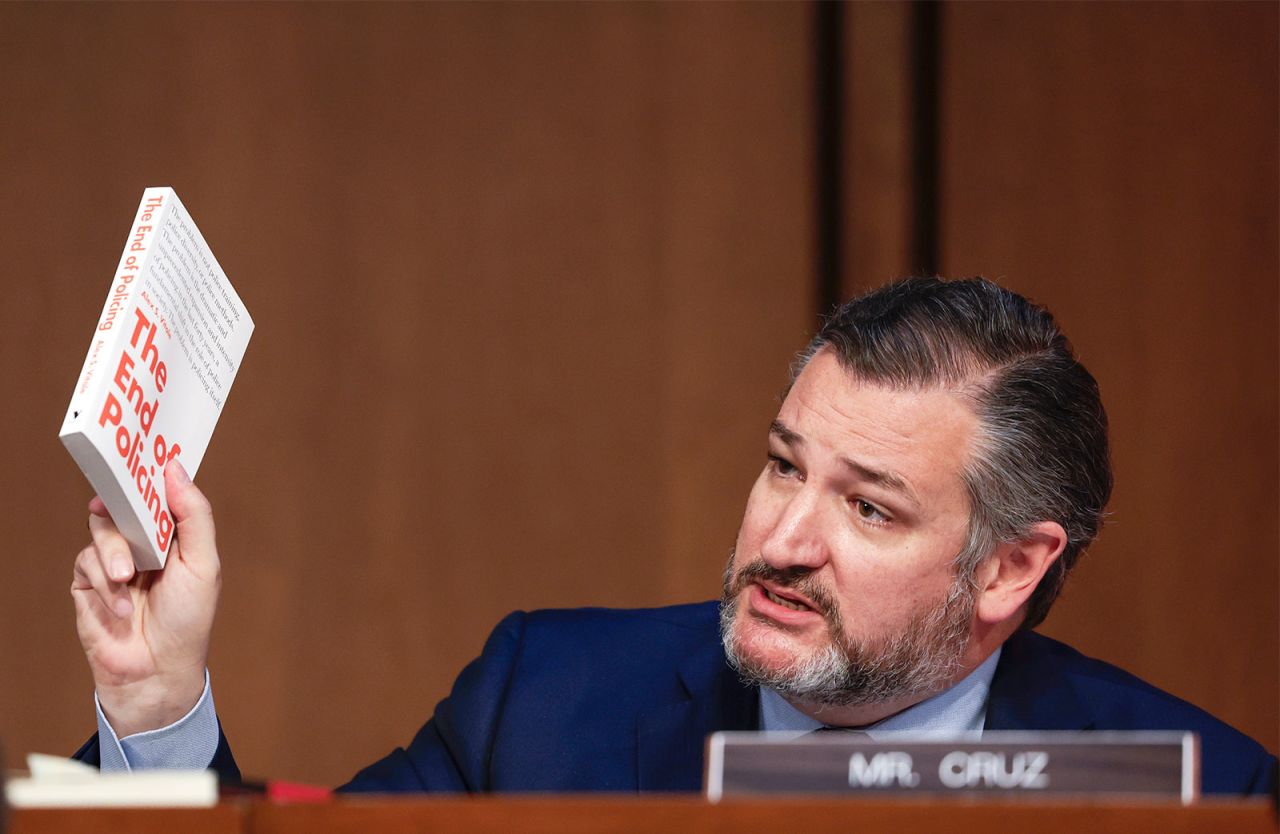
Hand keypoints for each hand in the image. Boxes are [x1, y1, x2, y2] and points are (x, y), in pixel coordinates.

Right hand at [71, 460, 220, 736]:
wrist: (155, 671)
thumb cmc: (188, 620)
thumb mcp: (203, 563)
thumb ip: (193, 515)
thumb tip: (176, 470)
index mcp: (176, 535)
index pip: (160, 494)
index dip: (151, 475)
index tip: (141, 456)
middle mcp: (145, 543)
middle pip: (124, 504)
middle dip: (123, 508)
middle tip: (117, 505)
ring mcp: (115, 561)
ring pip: (102, 530)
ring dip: (113, 553)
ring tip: (127, 580)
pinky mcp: (89, 582)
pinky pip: (85, 562)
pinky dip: (103, 582)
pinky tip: (119, 606)